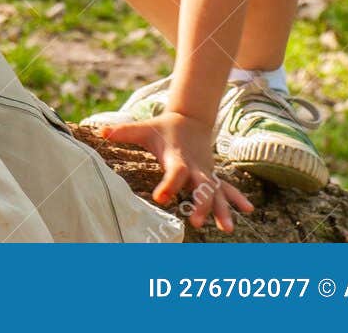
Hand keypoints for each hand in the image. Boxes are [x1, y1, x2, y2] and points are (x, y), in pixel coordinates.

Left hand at [97, 111, 253, 231]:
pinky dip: (236, 199)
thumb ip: (123, 131)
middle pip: (201, 187)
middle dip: (200, 204)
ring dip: (222, 209)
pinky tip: (248, 211)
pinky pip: (226, 189)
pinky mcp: (211, 176)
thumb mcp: (143, 127)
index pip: (175, 173)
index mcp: (178, 158)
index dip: (169, 185)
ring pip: (217, 192)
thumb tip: (100, 131)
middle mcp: (195, 167)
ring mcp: (206, 172)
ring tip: (228, 229)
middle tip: (196, 222)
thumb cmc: (163, 127)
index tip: (161, 198)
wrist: (190, 118)